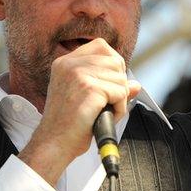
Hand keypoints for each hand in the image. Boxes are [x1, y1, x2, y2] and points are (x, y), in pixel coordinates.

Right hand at [19, 38, 141, 184]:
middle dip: (118, 85)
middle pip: (115, 61)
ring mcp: (78, 74)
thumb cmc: (68, 126)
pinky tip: (104, 116)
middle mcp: (69, 64)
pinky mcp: (89, 88)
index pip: (101, 46)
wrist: (54, 144)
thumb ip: (108, 85)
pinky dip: (119, 109)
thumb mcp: (86, 98)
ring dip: (119, 99)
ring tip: (102, 112)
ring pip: (121, 78)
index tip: (107, 85)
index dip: (113, 65)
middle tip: (105, 103)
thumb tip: (135, 85)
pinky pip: (121, 93)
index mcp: (65, 62)